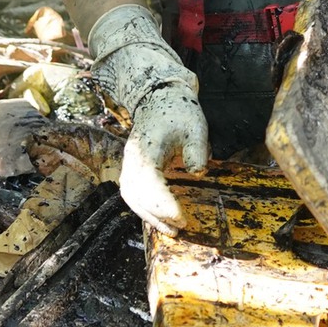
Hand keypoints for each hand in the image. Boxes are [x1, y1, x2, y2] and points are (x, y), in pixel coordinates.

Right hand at [87, 5, 208, 233]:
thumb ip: (196, 150)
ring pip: (132, 197)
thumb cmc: (179, 111)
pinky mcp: (133, 168)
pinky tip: (162, 218)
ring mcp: (129, 164)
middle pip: (137, 195)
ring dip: (150, 215)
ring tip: (172, 230)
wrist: (160, 96)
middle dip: (157, 214)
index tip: (181, 217)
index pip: (149, 182)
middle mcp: (132, 158)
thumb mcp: (195, 126)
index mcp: (146, 148)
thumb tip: (198, 173)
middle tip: (181, 227)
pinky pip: (134, 193)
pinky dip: (146, 208)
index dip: (163, 203)